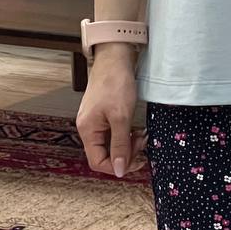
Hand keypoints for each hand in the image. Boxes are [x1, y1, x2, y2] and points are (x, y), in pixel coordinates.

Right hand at [76, 52, 147, 178]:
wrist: (115, 58)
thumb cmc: (115, 83)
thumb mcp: (121, 117)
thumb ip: (120, 146)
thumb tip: (119, 171)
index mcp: (88, 131)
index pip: (98, 162)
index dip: (117, 166)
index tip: (137, 160)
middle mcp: (88, 129)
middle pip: (105, 155)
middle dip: (126, 154)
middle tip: (142, 144)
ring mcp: (95, 122)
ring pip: (111, 145)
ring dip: (129, 145)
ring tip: (142, 135)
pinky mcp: (103, 116)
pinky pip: (114, 134)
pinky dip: (127, 135)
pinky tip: (137, 130)